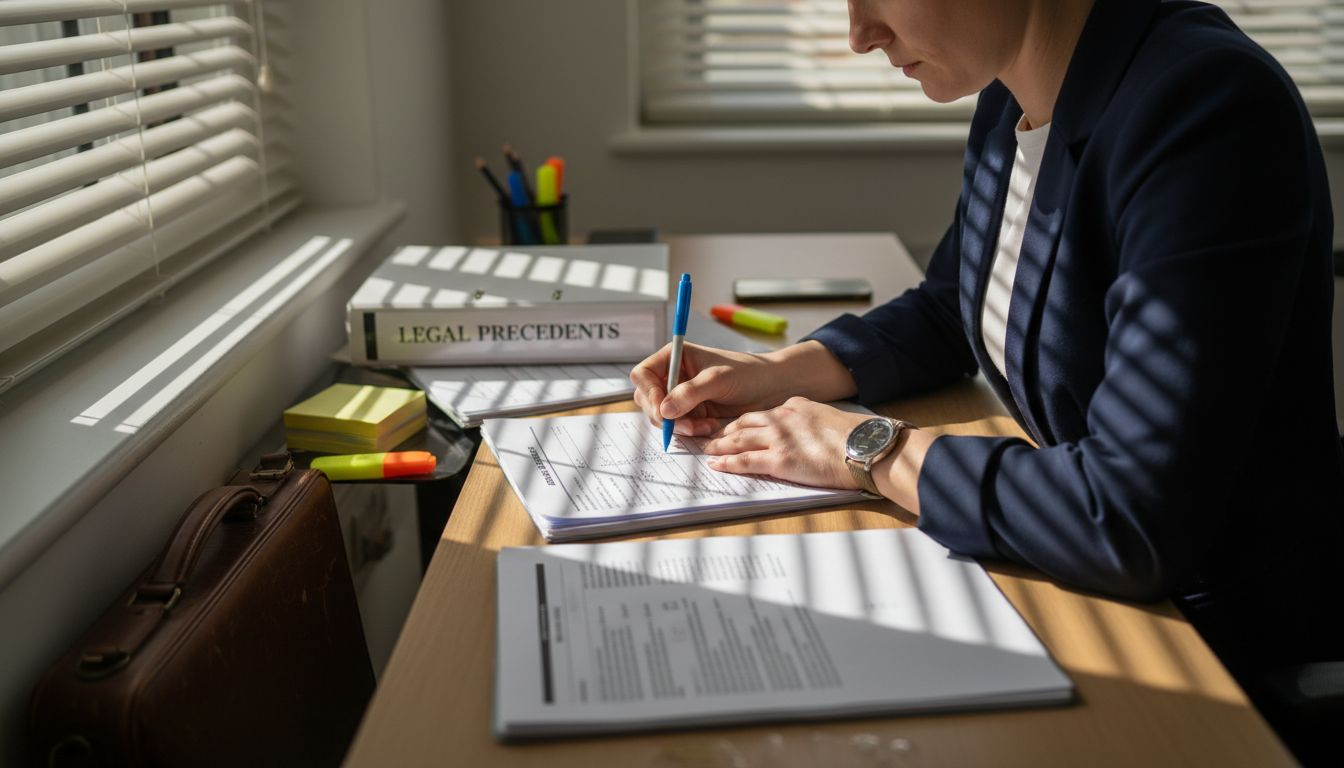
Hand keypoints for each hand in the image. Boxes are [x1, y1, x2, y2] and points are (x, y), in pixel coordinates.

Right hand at [630, 339, 858, 436]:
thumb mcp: (718, 379)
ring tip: (704, 426)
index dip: (649, 392)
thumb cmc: (749, 373)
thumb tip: (664, 409)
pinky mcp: (691, 411)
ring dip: (680, 425)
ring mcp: (681, 395)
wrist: (773, 388)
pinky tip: (709, 427)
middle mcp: (674, 375)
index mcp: (675, 357)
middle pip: (648, 399)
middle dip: (664, 415)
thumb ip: (690, 393)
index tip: (663, 410)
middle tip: (686, 425)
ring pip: (662, 416)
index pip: (644, 374)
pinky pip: (678, 426)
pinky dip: (690, 430)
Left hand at [701, 397, 871, 489]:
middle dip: (725, 430)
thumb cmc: (856, 438)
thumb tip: (803, 435)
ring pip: (739, 439)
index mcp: (795, 407)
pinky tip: (716, 464)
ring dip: (719, 445)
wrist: (866, 447)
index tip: (733, 427)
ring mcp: (779, 438)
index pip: (762, 414)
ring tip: (707, 450)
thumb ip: (809, 422)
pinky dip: (727, 462)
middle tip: (711, 437)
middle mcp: (783, 418)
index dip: (744, 422)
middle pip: (744, 423)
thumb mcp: (827, 418)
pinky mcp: (779, 459)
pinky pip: (744, 461)